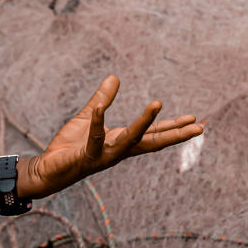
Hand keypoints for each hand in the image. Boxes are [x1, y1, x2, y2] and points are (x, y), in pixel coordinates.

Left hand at [24, 75, 200, 196]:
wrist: (48, 169)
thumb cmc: (70, 146)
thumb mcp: (88, 117)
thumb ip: (102, 100)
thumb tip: (114, 77)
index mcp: (122, 141)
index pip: (154, 135)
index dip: (173, 127)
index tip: (195, 120)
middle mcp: (118, 150)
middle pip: (153, 142)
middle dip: (176, 134)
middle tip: (199, 127)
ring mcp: (105, 155)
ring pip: (130, 139)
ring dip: (144, 123)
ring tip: (158, 103)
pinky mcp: (87, 157)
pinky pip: (94, 138)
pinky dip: (98, 123)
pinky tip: (101, 108)